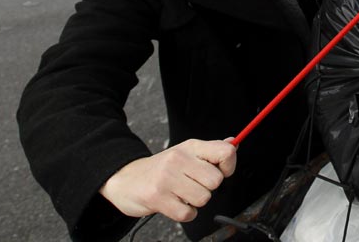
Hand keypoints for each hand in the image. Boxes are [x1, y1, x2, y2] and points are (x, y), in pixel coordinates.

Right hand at [99, 138, 236, 222]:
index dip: (229, 166)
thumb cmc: (161, 168)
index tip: (221, 171)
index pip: (225, 152)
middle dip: (208, 187)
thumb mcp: (186, 152)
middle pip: (216, 180)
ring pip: (203, 198)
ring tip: (182, 194)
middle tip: (193, 185)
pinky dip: (185, 213)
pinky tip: (175, 204)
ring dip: (195, 201)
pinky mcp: (157, 198)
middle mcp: (179, 159)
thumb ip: (210, 150)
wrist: (125, 178)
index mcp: (191, 147)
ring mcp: (167, 178)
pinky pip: (188, 213)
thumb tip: (233, 143)